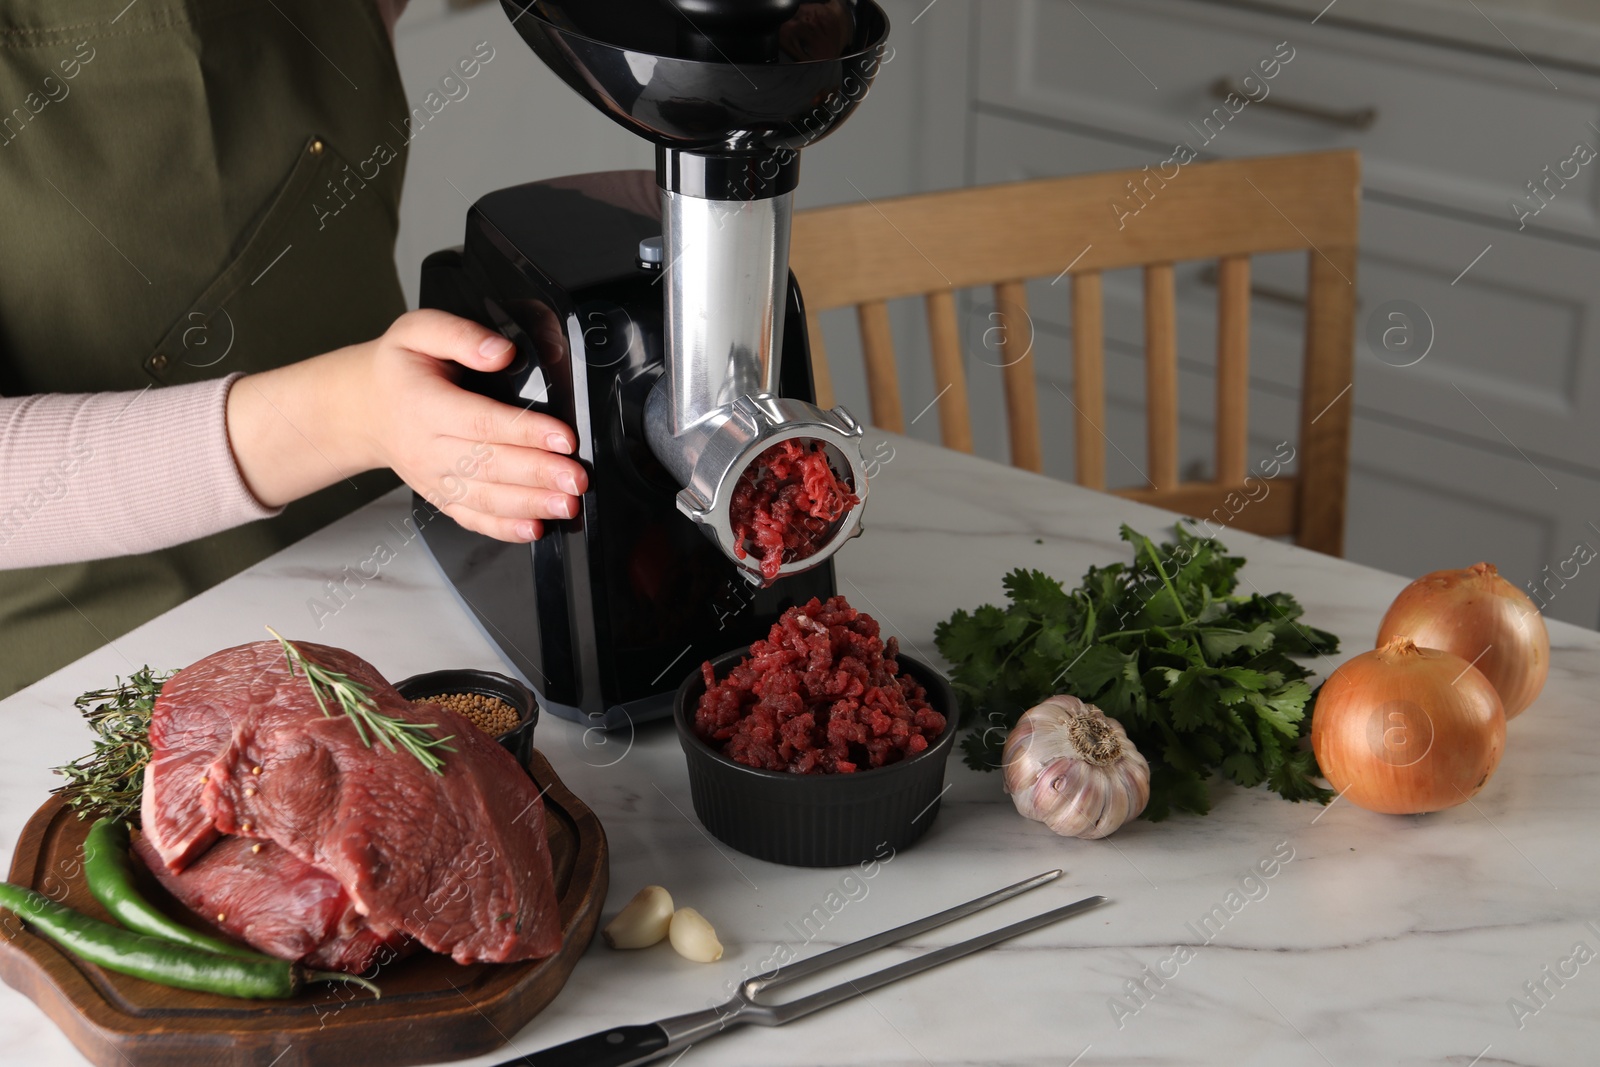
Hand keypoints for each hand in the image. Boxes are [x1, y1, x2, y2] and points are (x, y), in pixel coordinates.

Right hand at [227, 310, 586, 542]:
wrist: (361, 409)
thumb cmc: (397, 368)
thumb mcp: (417, 331)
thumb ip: (459, 335)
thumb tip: (501, 352)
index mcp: (424, 404)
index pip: (481, 421)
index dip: (525, 431)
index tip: (563, 438)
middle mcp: (427, 447)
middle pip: (488, 464)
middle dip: (538, 474)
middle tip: (576, 478)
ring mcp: (433, 477)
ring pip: (484, 497)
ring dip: (529, 505)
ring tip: (567, 505)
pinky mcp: (439, 496)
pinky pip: (471, 518)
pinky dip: (503, 529)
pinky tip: (534, 529)